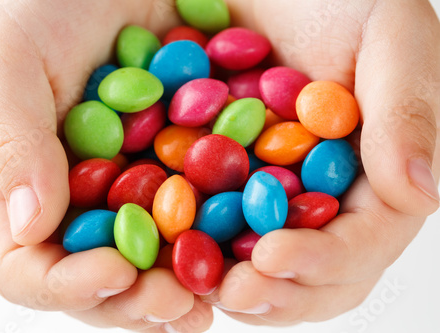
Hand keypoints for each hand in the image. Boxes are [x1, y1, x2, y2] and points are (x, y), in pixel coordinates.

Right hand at [0, 1, 211, 330]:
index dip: (69, 285)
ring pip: (152, 257)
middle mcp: (76, 194)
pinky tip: (243, 246)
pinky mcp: (176, 161)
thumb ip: (8, 136)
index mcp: (21, 182)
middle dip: (136, 300)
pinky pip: (196, 211)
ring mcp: (128, 183)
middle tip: (181, 306)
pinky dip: (218, 236)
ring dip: (182, 285)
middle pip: (97, 276)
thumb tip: (31, 225)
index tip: (115, 275)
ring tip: (214, 296)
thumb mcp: (6, 55)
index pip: (28, 265)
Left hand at [201, 0, 439, 324]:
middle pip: (316, 275)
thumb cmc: (336, 0)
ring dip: (237, 287)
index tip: (272, 256)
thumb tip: (421, 194)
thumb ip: (408, 110)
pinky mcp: (231, 187)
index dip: (323, 260)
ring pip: (266, 268)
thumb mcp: (387, 36)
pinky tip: (171, 252)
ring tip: (200, 287)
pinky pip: (217, 233)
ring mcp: (278, 198)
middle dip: (278, 292)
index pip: (363, 242)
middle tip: (234, 293)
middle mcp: (328, 199)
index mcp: (375, 177)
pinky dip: (199, 251)